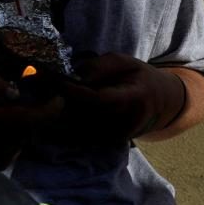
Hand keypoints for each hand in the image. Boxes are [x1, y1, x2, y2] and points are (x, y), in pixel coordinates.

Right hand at [0, 68, 62, 168]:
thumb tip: (14, 91)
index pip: (35, 117)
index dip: (52, 107)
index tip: (59, 97)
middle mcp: (2, 143)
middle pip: (33, 128)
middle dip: (37, 113)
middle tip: (35, 99)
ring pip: (24, 139)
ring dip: (24, 126)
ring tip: (14, 113)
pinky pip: (14, 149)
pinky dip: (14, 137)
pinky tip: (1, 129)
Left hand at [54, 53, 184, 144]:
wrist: (162, 102)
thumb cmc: (139, 77)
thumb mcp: (124, 62)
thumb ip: (99, 66)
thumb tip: (72, 74)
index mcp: (134, 97)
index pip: (99, 99)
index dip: (74, 91)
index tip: (56, 80)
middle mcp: (127, 121)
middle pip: (85, 114)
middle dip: (61, 101)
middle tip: (41, 86)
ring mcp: (119, 136)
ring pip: (80, 127)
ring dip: (60, 113)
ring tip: (47, 96)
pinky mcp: (111, 142)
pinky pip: (82, 134)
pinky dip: (67, 122)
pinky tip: (59, 109)